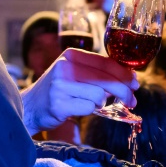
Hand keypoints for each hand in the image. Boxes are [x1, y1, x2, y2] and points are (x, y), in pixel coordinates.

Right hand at [21, 48, 138, 134]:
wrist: (29, 107)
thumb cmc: (58, 90)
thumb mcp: (73, 73)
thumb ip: (96, 72)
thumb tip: (130, 78)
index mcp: (71, 55)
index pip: (105, 63)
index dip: (124, 74)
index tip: (135, 83)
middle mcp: (65, 67)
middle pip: (106, 79)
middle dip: (124, 91)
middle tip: (132, 101)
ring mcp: (60, 85)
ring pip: (99, 95)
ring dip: (101, 103)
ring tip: (94, 105)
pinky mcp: (58, 103)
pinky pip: (88, 108)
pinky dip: (89, 111)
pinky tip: (80, 109)